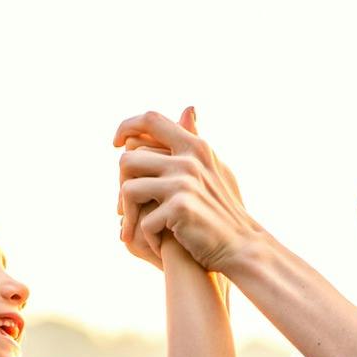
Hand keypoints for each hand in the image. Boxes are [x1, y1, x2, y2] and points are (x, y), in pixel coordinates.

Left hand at [114, 107, 259, 272]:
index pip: (151, 120)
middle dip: (120, 188)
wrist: (240, 247)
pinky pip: (144, 221)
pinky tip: (159, 246)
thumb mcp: (213, 169)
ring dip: (128, 216)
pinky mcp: (180, 207)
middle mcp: (189, 160)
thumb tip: (188, 109)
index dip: (127, 126)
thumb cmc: (222, 210)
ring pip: (128, 190)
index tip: (116, 143)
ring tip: (133, 230)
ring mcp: (185, 182)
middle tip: (123, 210)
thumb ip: (194, 140)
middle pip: (128, 159)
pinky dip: (147, 238)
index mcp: (195, 146)